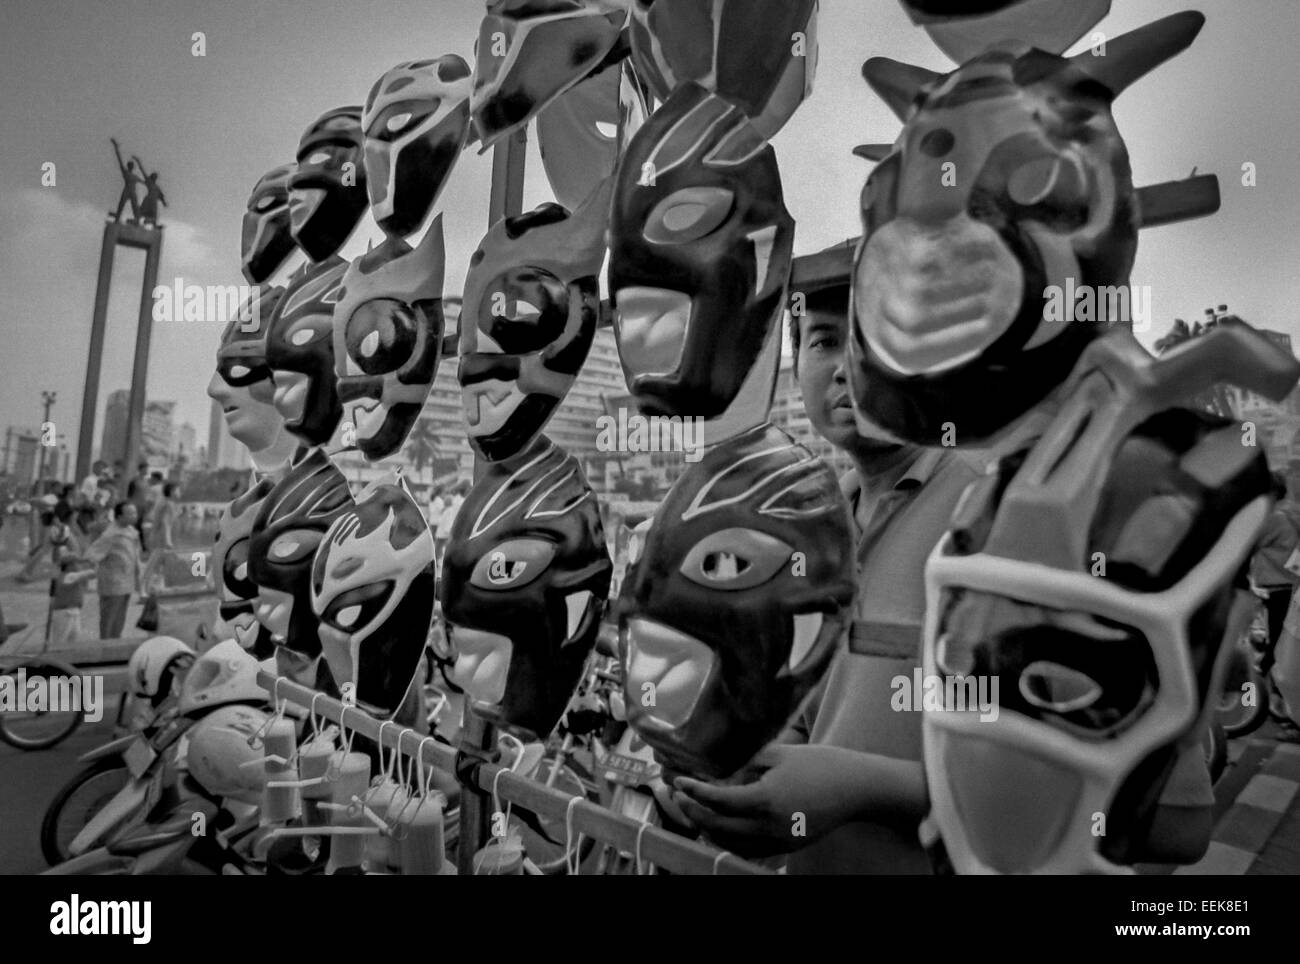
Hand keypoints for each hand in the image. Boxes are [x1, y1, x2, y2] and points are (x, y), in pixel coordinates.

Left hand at [668, 744, 866, 856]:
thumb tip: (722, 768)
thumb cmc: (820, 764)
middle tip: (680, 797)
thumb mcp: (779, 754)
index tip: (679, 782)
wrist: (857, 788)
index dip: (695, 792)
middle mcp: (769, 826)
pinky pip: (749, 849)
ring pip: (732, 844)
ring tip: (695, 811)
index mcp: (765, 799)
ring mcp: (779, 841)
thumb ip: (748, 762)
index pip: (719, 801)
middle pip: (719, 827)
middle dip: (694, 812)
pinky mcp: (787, 846)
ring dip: (709, 829)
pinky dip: (730, 840)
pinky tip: (721, 826)